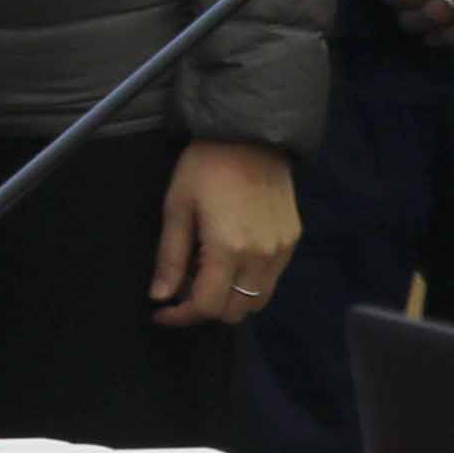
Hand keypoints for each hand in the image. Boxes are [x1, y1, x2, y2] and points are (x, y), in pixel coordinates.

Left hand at [146, 137, 302, 330]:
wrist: (251, 136)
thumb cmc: (204, 167)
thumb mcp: (176, 208)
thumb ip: (170, 258)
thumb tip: (160, 297)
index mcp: (229, 250)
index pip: (208, 307)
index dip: (181, 316)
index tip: (160, 312)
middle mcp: (262, 258)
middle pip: (235, 312)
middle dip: (204, 309)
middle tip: (181, 289)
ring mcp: (283, 251)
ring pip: (257, 301)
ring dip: (229, 299)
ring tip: (204, 274)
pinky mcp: (293, 241)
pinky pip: (271, 280)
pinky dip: (248, 283)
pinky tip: (228, 261)